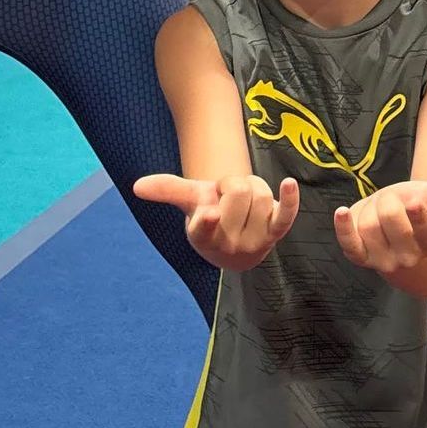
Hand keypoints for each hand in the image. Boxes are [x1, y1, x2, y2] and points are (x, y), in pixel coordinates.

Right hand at [134, 167, 299, 269]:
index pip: (203, 228)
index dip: (208, 220)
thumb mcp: (190, 202)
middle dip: (233, 183)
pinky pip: (285, 216)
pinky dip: (289, 200)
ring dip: (254, 187)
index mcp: (202, 237)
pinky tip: (289, 184)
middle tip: (228, 195)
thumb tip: (136, 185)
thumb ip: (167, 190)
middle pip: (239, 191)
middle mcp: (228, 245)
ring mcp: (255, 242)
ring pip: (261, 194)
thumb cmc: (210, 213)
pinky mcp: (275, 233)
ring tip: (244, 201)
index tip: (210, 213)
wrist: (235, 236)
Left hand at [333, 181, 426, 278]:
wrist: (390, 217)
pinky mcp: (360, 257)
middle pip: (391, 219)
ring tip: (379, 211)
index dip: (419, 217)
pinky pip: (349, 245)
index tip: (415, 202)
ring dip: (370, 208)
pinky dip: (343, 228)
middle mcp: (408, 257)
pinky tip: (342, 212)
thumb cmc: (415, 205)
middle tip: (393, 200)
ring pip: (369, 225)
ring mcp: (383, 261)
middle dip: (389, 200)